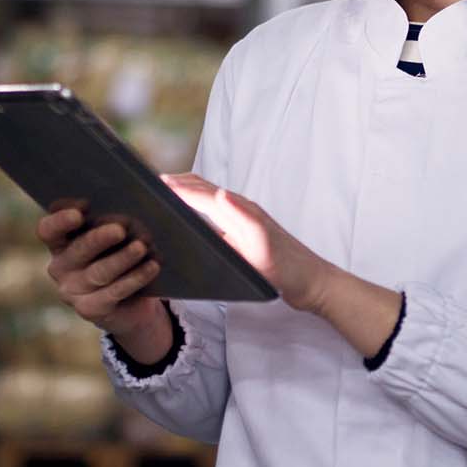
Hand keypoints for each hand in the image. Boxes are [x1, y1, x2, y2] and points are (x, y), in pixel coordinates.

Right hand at [36, 208, 165, 345]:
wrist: (131, 302)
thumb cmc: (120, 252)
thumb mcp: (115, 233)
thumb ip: (115, 215)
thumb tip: (133, 204)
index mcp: (60, 241)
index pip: (48, 229)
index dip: (61, 219)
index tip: (83, 209)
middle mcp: (60, 266)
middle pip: (78, 249)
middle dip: (99, 238)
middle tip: (120, 229)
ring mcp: (72, 291)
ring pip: (99, 272)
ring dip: (122, 258)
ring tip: (141, 247)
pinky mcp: (90, 309)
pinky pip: (114, 292)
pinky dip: (135, 278)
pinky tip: (152, 266)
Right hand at [164, 174, 335, 313]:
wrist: (312, 283)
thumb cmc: (289, 269)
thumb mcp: (264, 247)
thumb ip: (243, 220)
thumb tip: (220, 193)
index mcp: (241, 212)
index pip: (203, 194)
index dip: (180, 188)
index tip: (157, 183)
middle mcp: (241, 212)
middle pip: (205, 191)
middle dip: (181, 184)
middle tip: (154, 184)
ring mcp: (242, 224)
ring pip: (209, 201)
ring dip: (188, 193)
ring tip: (166, 194)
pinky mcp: (243, 236)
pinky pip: (215, 216)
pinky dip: (197, 209)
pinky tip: (191, 220)